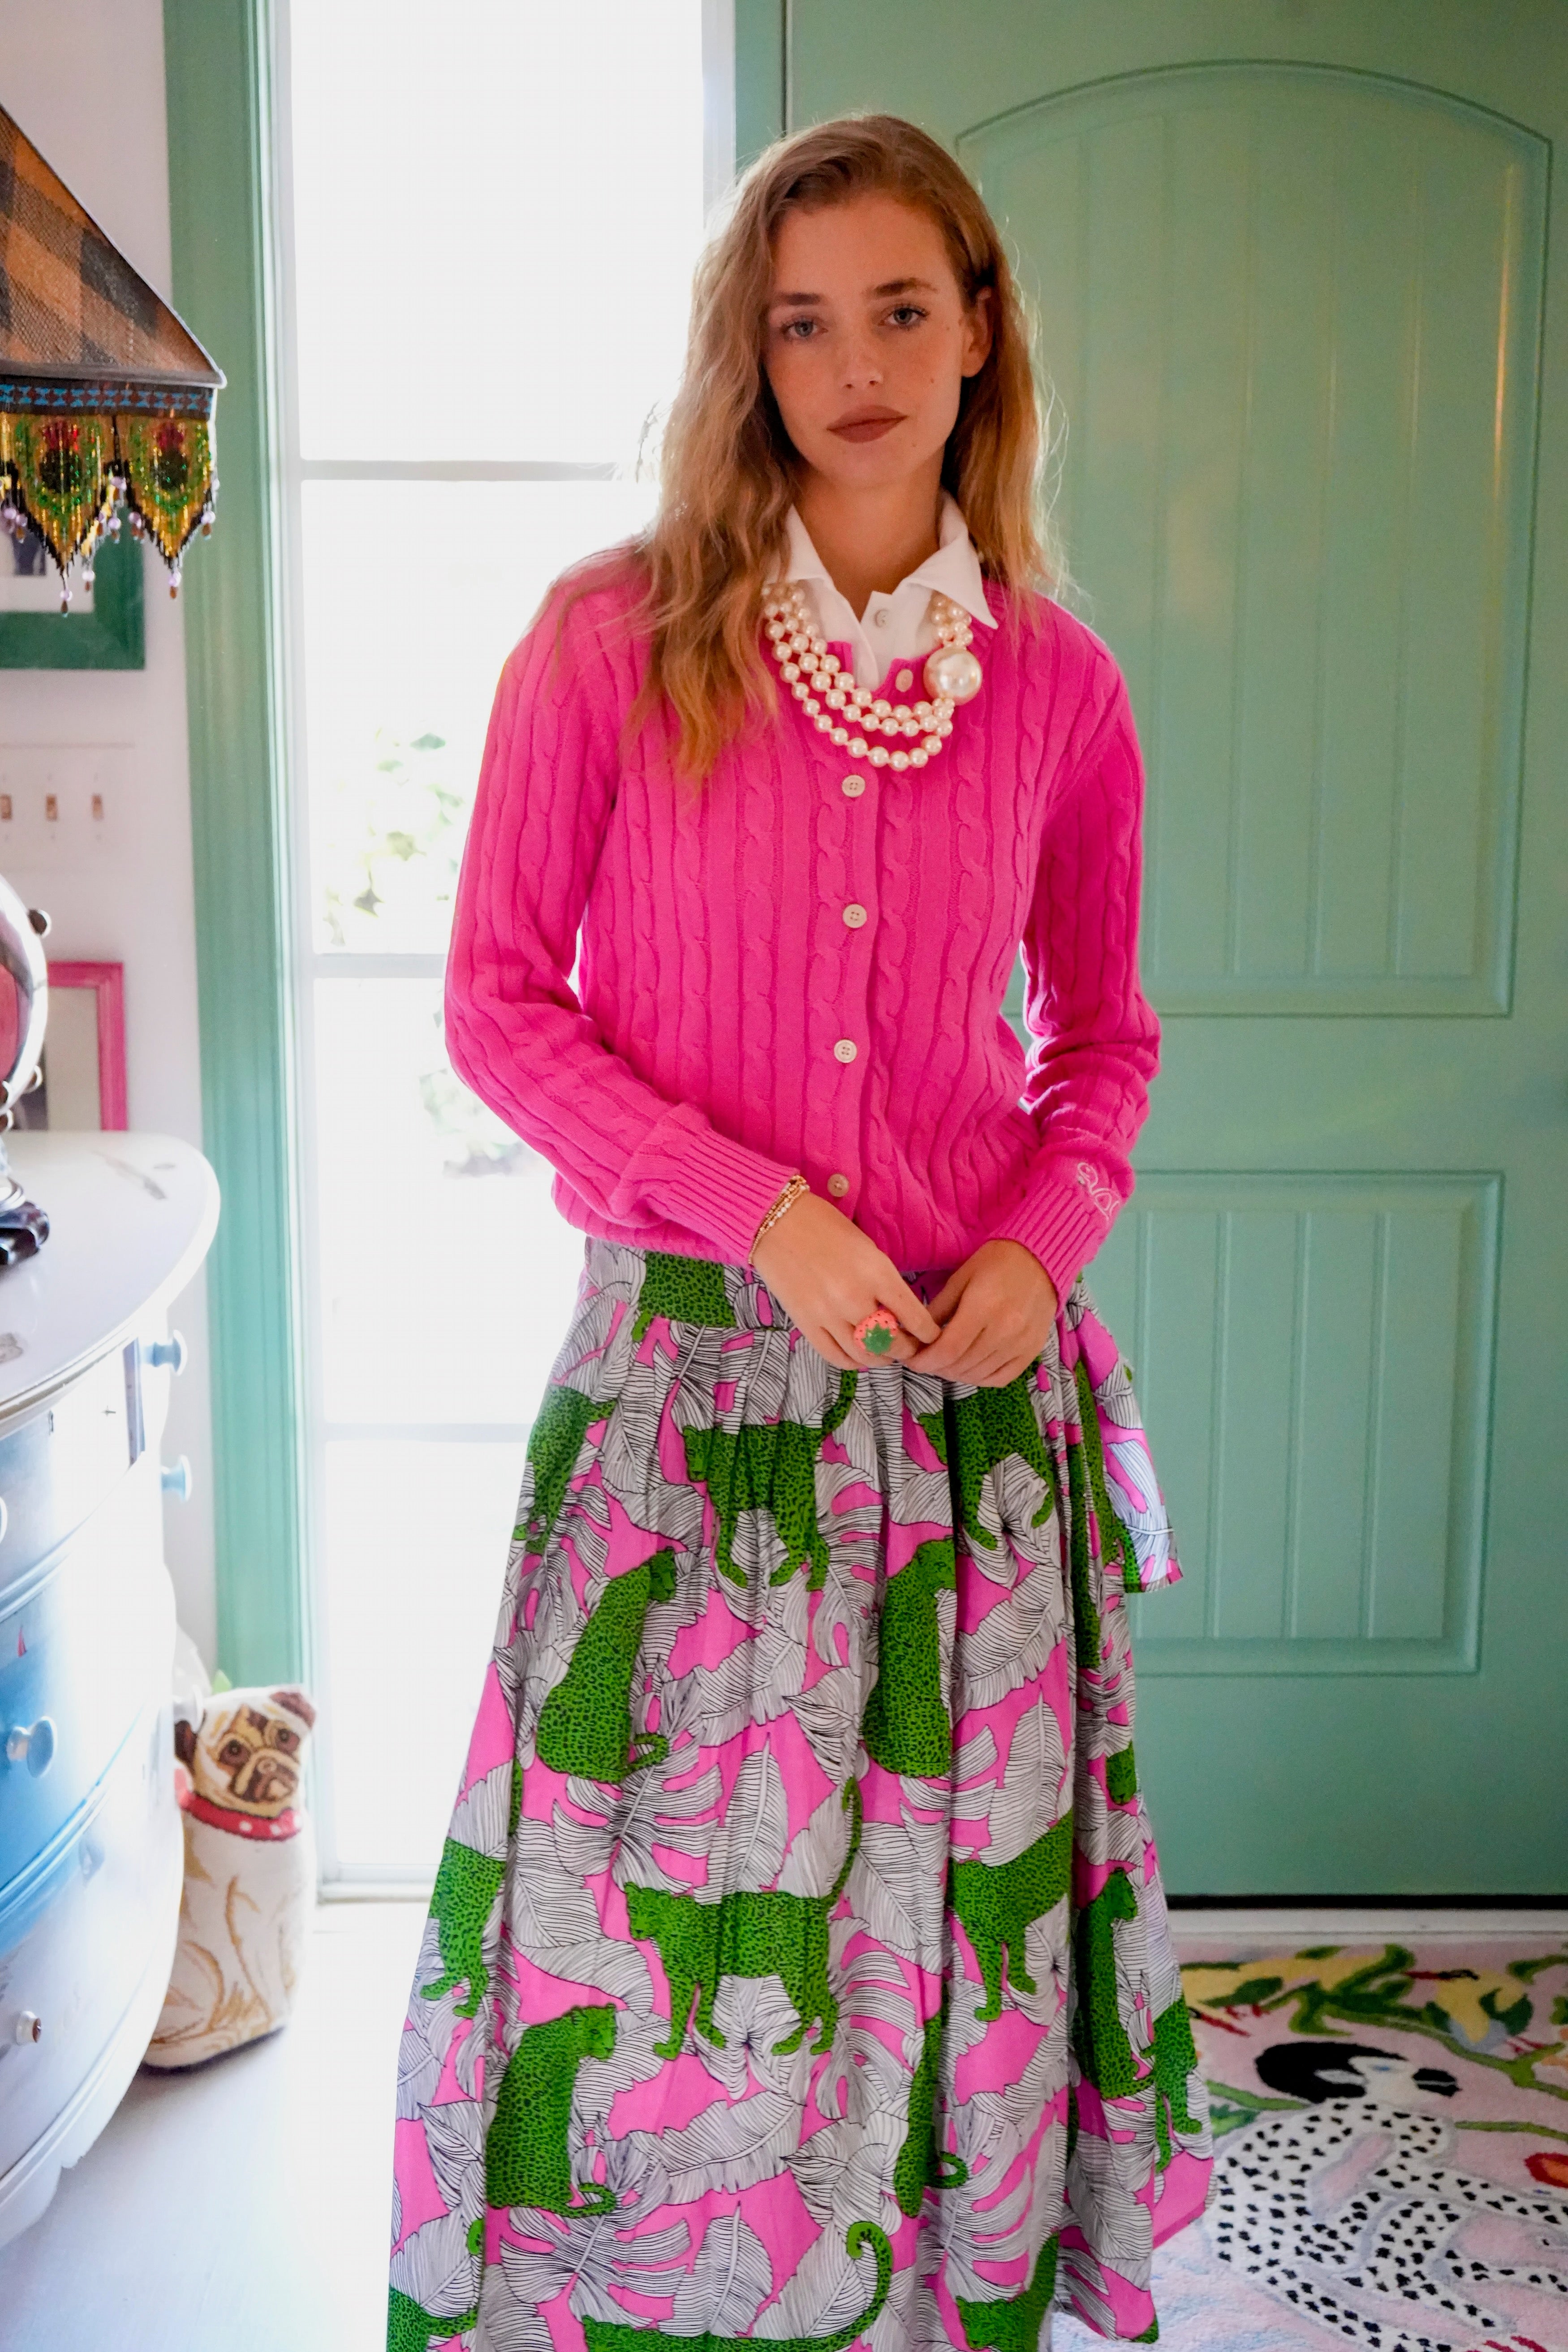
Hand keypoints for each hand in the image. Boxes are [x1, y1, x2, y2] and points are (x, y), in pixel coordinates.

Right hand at [752, 1192, 941, 1371]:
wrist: (778, 1223)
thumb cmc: (827, 1228)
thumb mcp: (868, 1249)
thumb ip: (886, 1282)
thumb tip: (901, 1314)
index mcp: (877, 1273)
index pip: (914, 1317)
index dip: (928, 1333)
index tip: (931, 1336)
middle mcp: (854, 1298)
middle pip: (892, 1342)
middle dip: (907, 1349)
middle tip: (911, 1347)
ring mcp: (828, 1314)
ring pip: (865, 1355)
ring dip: (881, 1359)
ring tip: (886, 1353)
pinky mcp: (805, 1324)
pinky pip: (835, 1356)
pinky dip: (853, 1362)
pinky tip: (860, 1355)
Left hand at [908, 1239, 1059, 1388]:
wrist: (1040, 1259)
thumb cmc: (996, 1263)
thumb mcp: (960, 1278)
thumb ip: (937, 1310)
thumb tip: (915, 1335)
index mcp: (983, 1307)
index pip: (948, 1349)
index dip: (925, 1361)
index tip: (911, 1360)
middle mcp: (1005, 1330)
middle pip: (961, 1365)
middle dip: (936, 1367)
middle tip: (924, 1360)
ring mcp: (1021, 1344)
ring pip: (978, 1375)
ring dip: (955, 1374)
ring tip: (943, 1363)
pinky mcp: (1032, 1351)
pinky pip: (1001, 1378)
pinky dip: (979, 1379)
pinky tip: (968, 1369)